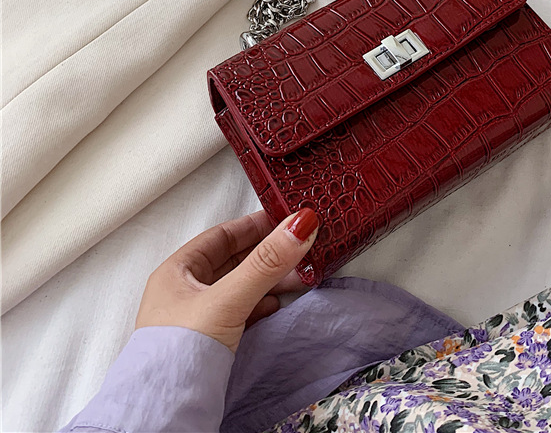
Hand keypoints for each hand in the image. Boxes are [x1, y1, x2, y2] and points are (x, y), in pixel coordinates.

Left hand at [135, 208, 318, 351]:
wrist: (166, 414)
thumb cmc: (181, 352)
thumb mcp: (228, 299)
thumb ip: (266, 262)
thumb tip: (300, 224)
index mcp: (177, 271)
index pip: (221, 236)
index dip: (253, 226)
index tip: (283, 220)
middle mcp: (183, 291)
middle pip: (233, 261)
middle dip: (267, 253)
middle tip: (297, 246)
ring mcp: (195, 318)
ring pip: (239, 286)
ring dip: (268, 279)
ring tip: (298, 275)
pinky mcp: (208, 342)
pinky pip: (240, 311)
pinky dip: (261, 303)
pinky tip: (276, 304)